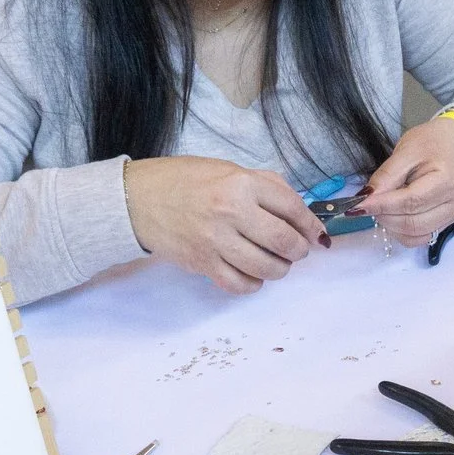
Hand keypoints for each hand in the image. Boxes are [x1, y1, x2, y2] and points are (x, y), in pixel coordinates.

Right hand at [123, 155, 327, 293]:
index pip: (292, 208)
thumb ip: (266, 187)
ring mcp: (216, 241)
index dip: (310, 225)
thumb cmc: (186, 181)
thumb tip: (302, 214)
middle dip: (299, 250)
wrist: (138, 199)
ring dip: (280, 269)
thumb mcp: (229, 170)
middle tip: (296, 250)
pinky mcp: (202, 264)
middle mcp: (231, 212)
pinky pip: (240, 284)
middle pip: (285, 242)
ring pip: (267, 268)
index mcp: (241, 184)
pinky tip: (253, 274)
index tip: (315, 234)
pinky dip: (253, 283)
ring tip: (276, 262)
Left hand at [360, 117, 453, 245]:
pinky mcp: (451, 221)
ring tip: (382, 209)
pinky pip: (423, 236)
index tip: (358, 205)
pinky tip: (395, 217)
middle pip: (413, 223)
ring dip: (392, 226)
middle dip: (384, 217)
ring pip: (417, 234)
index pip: (410, 202)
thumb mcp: (405, 151)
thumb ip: (386, 176)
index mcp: (448, 180)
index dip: (382, 206)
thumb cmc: (431, 142)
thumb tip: (366, 198)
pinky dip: (403, 232)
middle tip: (367, 205)